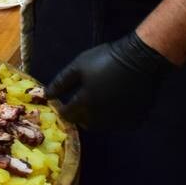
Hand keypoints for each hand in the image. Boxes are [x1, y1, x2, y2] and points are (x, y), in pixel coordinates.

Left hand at [46, 30, 174, 129]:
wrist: (139, 59)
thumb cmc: (105, 59)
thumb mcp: (78, 66)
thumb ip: (61, 82)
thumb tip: (46, 95)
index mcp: (85, 103)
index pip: (67, 115)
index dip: (62, 109)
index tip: (63, 102)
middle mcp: (100, 117)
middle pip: (84, 123)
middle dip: (78, 115)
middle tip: (80, 102)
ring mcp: (118, 120)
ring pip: (101, 125)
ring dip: (96, 117)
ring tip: (97, 102)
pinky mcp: (134, 119)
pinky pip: (119, 124)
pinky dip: (114, 118)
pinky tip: (115, 104)